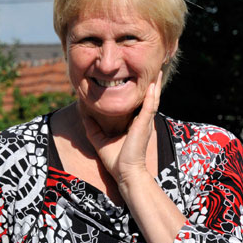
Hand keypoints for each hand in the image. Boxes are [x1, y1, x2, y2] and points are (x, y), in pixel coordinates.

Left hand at [83, 71, 161, 186]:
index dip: (140, 92)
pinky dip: (152, 94)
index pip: (138, 104)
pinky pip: (150, 106)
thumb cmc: (116, 160)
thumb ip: (92, 127)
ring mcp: (145, 123)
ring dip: (155, 85)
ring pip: (153, 99)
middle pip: (149, 98)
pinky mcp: (144, 125)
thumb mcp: (100, 140)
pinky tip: (153, 84)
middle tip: (153, 69)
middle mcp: (143, 122)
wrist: (125, 174)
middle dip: (151, 84)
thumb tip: (83, 114)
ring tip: (158, 70)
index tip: (137, 78)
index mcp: (135, 125)